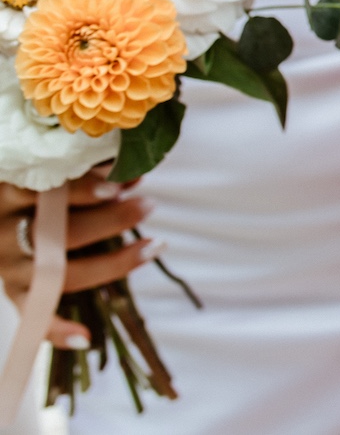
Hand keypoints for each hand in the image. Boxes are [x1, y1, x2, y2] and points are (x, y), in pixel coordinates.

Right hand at [0, 167, 159, 348]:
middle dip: (110, 220)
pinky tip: (84, 338)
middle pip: (59, 232)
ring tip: (153, 245)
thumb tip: (136, 174)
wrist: (4, 220)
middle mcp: (5, 230)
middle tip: (148, 206)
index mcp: (13, 192)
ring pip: (59, 272)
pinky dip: (56, 331)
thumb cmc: (44, 189)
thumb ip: (91, 173)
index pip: (47, 190)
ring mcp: (9, 265)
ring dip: (111, 263)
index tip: (119, 185)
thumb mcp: (58, 175)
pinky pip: (33, 317)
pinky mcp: (14, 291)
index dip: (83, 189)